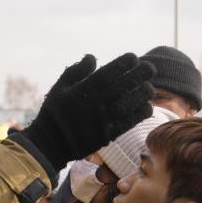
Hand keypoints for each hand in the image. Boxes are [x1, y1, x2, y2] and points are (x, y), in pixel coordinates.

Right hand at [18, 54, 154, 171]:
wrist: (50, 145)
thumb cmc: (54, 114)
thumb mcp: (59, 88)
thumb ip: (75, 71)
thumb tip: (92, 57)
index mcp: (82, 91)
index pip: (108, 73)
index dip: (123, 64)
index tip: (133, 58)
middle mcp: (94, 104)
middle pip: (122, 86)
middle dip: (139, 75)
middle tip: (150, 68)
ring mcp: (102, 121)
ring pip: (128, 103)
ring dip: (142, 94)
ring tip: (150, 87)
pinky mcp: (107, 135)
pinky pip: (128, 122)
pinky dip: (140, 113)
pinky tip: (147, 106)